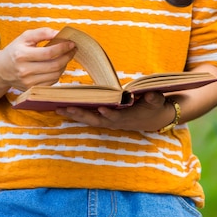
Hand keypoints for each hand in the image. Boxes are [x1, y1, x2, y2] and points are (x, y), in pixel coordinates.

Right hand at [0, 27, 76, 91]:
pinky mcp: (32, 89)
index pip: (48, 53)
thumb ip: (42, 32)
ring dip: (64, 65)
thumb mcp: (25, 37)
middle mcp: (24, 70)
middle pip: (54, 65)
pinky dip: (58, 73)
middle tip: (73, 49)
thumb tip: (59, 33)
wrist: (1, 69)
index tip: (71, 43)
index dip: (63, 48)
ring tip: (65, 56)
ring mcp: (28, 82)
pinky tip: (57, 66)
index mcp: (21, 55)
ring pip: (55, 75)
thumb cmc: (16, 50)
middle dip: (67, 56)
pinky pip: (52, 82)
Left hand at [55, 92, 175, 131]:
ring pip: (90, 120)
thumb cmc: (155, 107)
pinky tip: (64, 109)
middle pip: (97, 120)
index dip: (109, 114)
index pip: (116, 117)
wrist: (154, 119)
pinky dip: (77, 114)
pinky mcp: (105, 119)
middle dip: (82, 115)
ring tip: (59, 109)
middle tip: (67, 109)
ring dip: (75, 115)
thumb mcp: (157, 101)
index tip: (101, 109)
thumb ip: (153, 98)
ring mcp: (109, 122)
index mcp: (128, 117)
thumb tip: (149, 95)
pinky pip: (89, 118)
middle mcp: (116, 122)